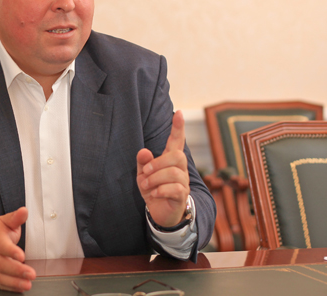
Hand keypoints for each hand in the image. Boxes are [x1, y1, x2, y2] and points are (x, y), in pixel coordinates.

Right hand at [0, 207, 35, 292]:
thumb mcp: (3, 221)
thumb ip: (15, 218)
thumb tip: (24, 211)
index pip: (1, 245)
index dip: (11, 251)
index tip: (21, 255)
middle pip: (1, 263)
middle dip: (16, 270)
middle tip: (30, 273)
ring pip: (0, 276)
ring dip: (14, 282)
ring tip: (27, 284)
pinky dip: (9, 287)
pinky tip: (20, 287)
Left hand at [137, 110, 189, 226]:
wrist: (159, 213)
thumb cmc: (153, 189)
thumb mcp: (143, 175)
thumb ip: (143, 162)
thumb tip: (144, 151)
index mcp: (170, 160)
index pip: (177, 141)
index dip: (178, 127)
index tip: (179, 113)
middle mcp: (180, 169)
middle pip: (178, 156)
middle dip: (159, 163)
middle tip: (146, 172)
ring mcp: (183, 183)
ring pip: (175, 173)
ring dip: (156, 178)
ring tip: (147, 185)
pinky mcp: (182, 196)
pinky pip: (175, 189)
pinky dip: (160, 190)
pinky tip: (154, 194)